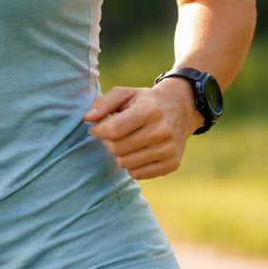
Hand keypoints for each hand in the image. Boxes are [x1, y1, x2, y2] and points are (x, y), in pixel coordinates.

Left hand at [83, 77, 202, 179]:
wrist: (180, 110)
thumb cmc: (144, 102)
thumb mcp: (124, 94)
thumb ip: (103, 103)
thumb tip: (87, 118)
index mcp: (149, 110)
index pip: (113, 130)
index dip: (97, 130)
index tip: (96, 127)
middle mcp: (161, 131)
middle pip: (117, 148)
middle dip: (108, 142)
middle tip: (113, 134)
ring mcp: (168, 149)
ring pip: (125, 163)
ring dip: (119, 154)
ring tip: (126, 142)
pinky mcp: (172, 164)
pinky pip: (137, 174)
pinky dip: (131, 165)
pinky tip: (136, 152)